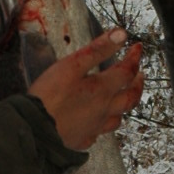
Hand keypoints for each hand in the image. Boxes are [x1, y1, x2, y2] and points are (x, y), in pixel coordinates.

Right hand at [28, 28, 143, 150]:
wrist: (33, 129)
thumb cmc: (49, 95)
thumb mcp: (72, 64)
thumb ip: (98, 49)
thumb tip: (122, 34)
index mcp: (103, 89)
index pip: (127, 71)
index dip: (134, 57)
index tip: (137, 47)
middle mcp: (104, 110)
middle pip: (130, 98)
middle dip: (137, 84)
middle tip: (139, 75)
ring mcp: (94, 127)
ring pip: (117, 119)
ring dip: (123, 106)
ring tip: (122, 98)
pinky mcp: (81, 140)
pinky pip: (97, 134)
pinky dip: (101, 125)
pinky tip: (96, 123)